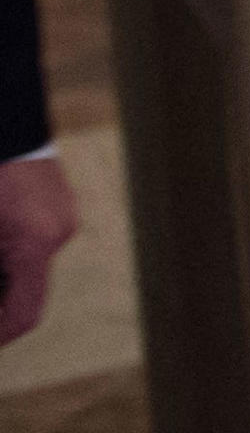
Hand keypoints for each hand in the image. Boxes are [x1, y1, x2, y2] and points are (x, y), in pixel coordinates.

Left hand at [0, 153, 78, 348]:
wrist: (0, 116)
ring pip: (27, 267)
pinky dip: (8, 255)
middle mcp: (57, 231)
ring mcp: (61, 214)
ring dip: (1, 278)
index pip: (23, 316)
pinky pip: (33, 242)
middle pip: (25, 292)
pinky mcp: (56, 202)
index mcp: (34, 241)